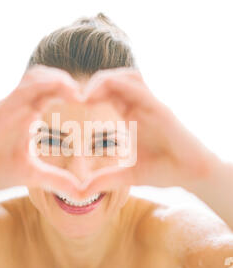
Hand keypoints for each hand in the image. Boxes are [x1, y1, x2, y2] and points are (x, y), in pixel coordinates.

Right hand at [0, 65, 81, 193]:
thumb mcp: (34, 175)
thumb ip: (57, 179)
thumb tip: (80, 193)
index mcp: (26, 114)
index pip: (48, 92)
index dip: (67, 91)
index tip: (85, 100)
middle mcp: (17, 105)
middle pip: (43, 78)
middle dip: (64, 80)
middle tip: (83, 92)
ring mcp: (7, 105)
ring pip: (33, 78)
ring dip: (56, 79)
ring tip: (75, 90)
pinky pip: (21, 91)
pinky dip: (40, 86)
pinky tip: (59, 90)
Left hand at [80, 67, 218, 193]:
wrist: (192, 175)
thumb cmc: (163, 171)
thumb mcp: (128, 175)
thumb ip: (106, 179)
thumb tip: (83, 190)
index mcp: (132, 115)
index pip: (110, 93)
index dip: (91, 94)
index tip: (75, 105)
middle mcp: (142, 107)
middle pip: (117, 80)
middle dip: (94, 83)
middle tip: (76, 97)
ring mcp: (152, 106)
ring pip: (128, 77)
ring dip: (105, 80)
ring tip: (87, 96)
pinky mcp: (162, 110)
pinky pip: (140, 90)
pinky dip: (120, 86)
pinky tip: (102, 94)